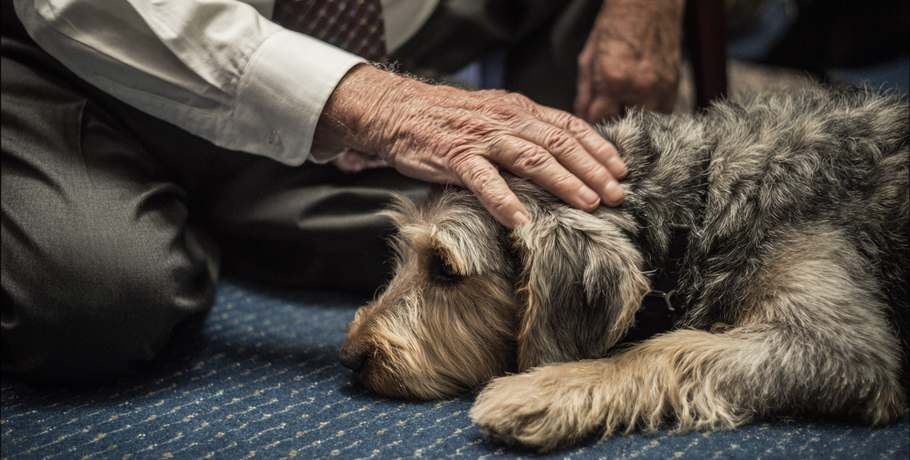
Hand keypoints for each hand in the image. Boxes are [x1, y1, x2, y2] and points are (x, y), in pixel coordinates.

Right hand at [315, 64, 626, 228]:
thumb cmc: (446, 119)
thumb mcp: (493, 115)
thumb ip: (525, 130)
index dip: (598, 148)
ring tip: (586, 204)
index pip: (569, 126)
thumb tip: (561, 154)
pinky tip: (521, 220)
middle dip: (592, 170)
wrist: (396, 110)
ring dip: (563, 182)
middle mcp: (506, 120)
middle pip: (559, 144)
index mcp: (518, 110)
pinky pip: (484, 181)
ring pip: (531, 159)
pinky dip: (504, 201)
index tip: (621, 170)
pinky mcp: (455, 157)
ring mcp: (481, 139)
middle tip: (615, 194)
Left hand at [575, 0, 683, 123]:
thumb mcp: (589, 58)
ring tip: (624, 110)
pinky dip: (650, 115)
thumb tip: (582, 116)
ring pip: (644, 125)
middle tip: (607, 117)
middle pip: (623, 127)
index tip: (592, 124)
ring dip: (632, 121)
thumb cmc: (615, 27)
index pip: (599, 122)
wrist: (648, 5)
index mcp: (612, 81)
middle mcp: (638, 88)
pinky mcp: (674, 87)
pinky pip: (662, 115)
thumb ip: (585, 93)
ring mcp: (659, 89)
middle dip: (613, 124)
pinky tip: (640, 105)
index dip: (593, 125)